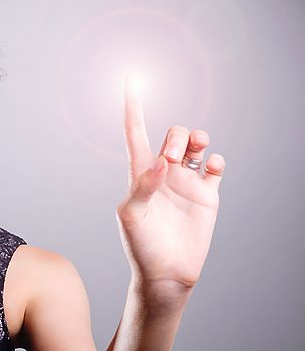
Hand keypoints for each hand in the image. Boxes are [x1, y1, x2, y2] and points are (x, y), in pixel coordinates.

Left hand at [118, 73, 224, 298]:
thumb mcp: (132, 217)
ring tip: (196, 151)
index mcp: (139, 174)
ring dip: (198, 138)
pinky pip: (216, 166)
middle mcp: (163, 173)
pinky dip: (217, 160)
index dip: (134, 106)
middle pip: (172, 134)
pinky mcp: (207, 195)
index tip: (132, 76)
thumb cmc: (140, 247)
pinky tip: (213, 169)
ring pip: (195, 144)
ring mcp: (186, 182)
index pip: (135, 132)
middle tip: (173, 157)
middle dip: (175, 136)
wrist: (165, 274)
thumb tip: (161, 161)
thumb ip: (142, 186)